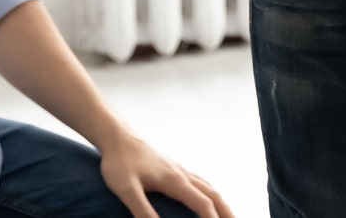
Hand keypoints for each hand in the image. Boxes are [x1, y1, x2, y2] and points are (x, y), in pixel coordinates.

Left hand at [96, 130, 234, 217]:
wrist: (117, 136)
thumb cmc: (118, 162)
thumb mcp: (126, 190)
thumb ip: (143, 210)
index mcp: (175, 181)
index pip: (203, 204)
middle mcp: (182, 174)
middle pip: (214, 194)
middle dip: (227, 211)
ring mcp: (179, 169)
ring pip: (209, 187)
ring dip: (221, 202)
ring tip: (228, 215)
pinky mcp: (173, 167)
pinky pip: (200, 182)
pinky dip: (211, 193)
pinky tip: (206, 196)